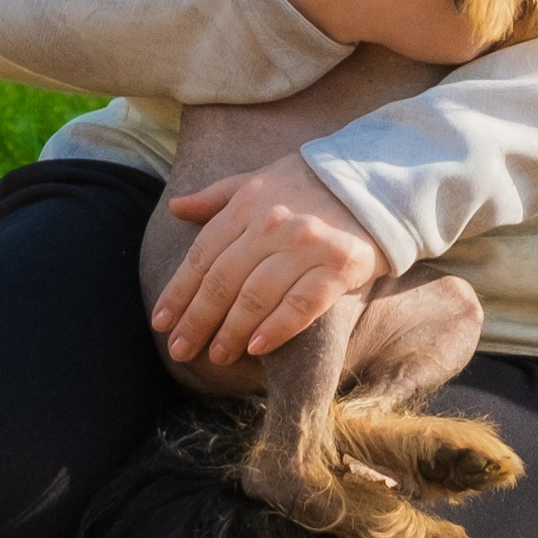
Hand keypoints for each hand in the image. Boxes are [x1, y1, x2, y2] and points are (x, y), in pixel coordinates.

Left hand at [152, 151, 382, 363]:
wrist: (377, 181)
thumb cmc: (309, 185)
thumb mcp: (258, 181)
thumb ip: (216, 198)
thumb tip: (175, 207)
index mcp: (248, 203)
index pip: (202, 254)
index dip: (179, 291)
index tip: (160, 322)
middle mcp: (273, 223)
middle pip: (223, 280)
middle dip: (197, 320)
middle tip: (180, 350)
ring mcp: (307, 244)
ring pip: (257, 295)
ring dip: (231, 331)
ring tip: (216, 356)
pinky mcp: (339, 264)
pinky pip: (302, 303)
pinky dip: (277, 327)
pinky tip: (257, 348)